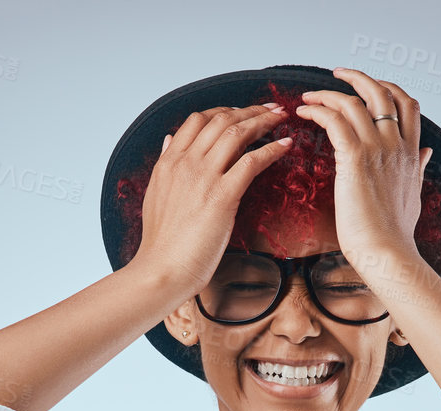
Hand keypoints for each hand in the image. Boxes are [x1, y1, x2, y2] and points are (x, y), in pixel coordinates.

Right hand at [128, 104, 292, 299]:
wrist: (161, 270)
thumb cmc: (161, 244)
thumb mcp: (155, 195)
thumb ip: (165, 165)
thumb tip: (168, 141)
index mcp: (169, 162)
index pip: (197, 120)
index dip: (223, 111)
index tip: (241, 113)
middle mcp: (185, 163)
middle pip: (221, 120)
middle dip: (250, 110)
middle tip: (270, 109)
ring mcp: (203, 177)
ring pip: (237, 133)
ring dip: (263, 121)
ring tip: (280, 119)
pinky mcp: (223, 196)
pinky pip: (252, 161)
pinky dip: (272, 149)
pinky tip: (286, 145)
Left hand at [295, 68, 432, 269]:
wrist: (388, 253)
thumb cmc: (395, 233)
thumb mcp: (414, 194)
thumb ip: (418, 169)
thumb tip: (426, 153)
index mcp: (411, 152)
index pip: (407, 104)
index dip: (387, 88)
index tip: (368, 86)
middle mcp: (397, 144)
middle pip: (382, 92)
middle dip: (358, 77)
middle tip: (337, 74)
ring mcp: (378, 149)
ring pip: (353, 102)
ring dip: (327, 94)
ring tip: (309, 97)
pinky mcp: (355, 158)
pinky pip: (335, 120)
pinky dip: (317, 110)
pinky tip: (304, 113)